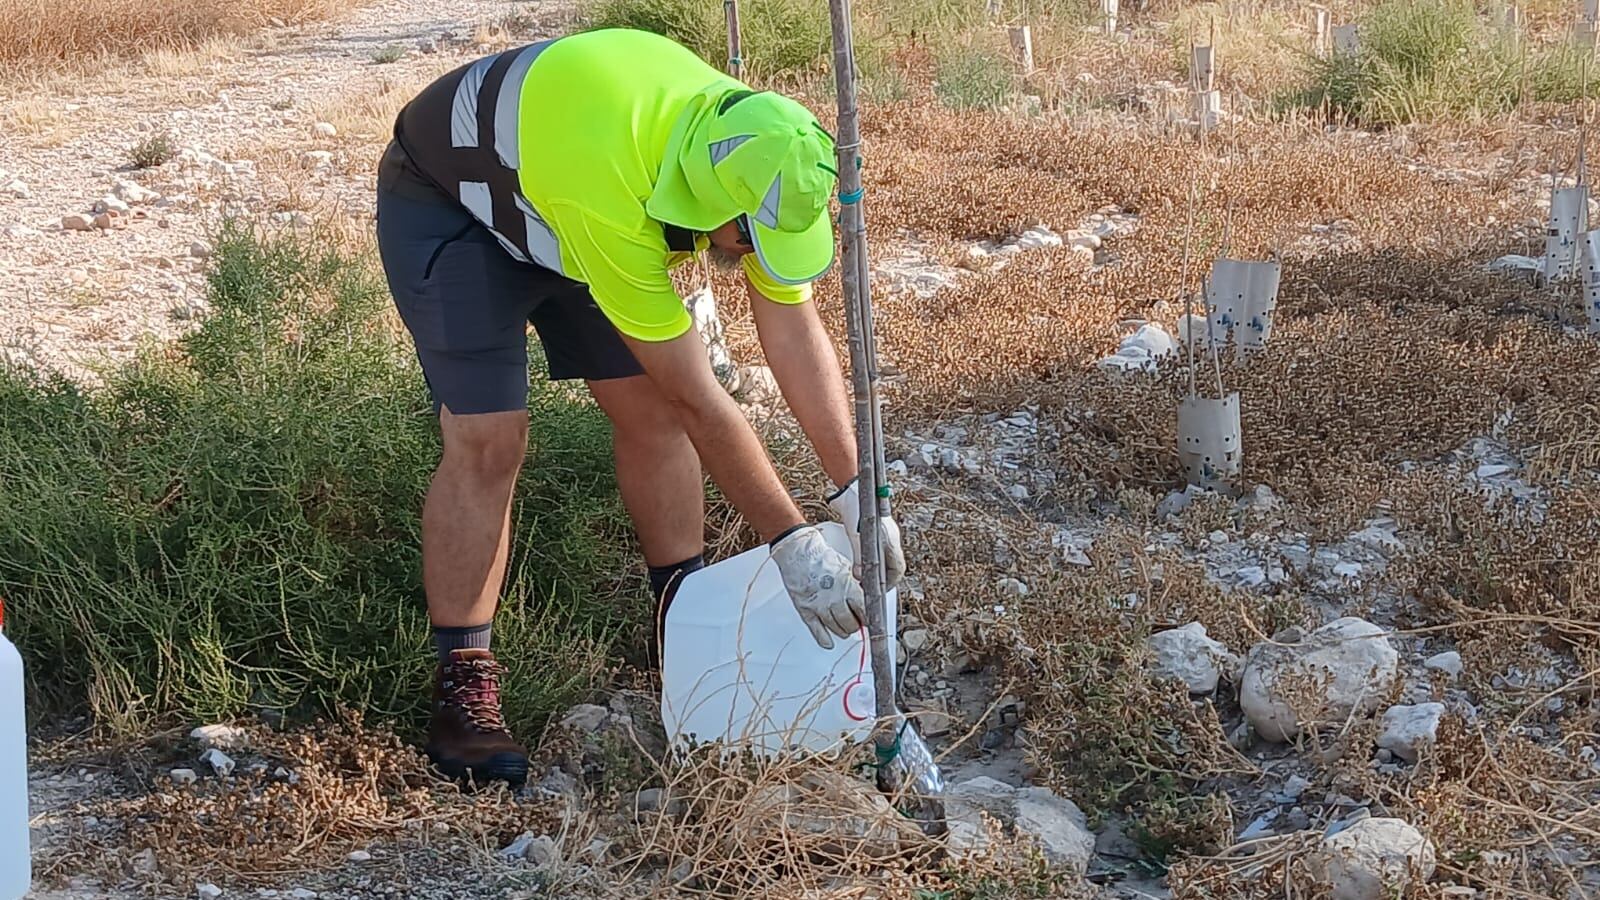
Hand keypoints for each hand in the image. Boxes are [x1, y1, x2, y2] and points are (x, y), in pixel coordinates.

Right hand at [770, 525, 866, 649]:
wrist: (799, 551)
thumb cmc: (821, 557)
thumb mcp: (847, 568)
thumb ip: (855, 585)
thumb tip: (864, 598)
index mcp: (848, 588)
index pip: (864, 611)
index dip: (868, 618)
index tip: (868, 620)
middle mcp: (835, 599)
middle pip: (850, 623)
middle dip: (855, 626)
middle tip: (855, 624)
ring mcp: (819, 606)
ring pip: (836, 628)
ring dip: (842, 631)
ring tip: (844, 630)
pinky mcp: (805, 609)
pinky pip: (816, 630)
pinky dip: (823, 639)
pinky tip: (828, 643)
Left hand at [826, 477, 906, 589]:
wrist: (852, 487)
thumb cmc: (859, 507)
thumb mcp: (857, 536)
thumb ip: (859, 558)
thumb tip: (860, 577)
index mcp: (891, 540)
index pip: (898, 568)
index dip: (891, 582)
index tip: (879, 591)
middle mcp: (889, 537)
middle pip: (891, 564)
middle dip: (881, 578)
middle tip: (867, 587)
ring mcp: (882, 533)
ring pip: (882, 557)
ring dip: (874, 568)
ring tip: (861, 577)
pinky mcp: (872, 529)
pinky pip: (873, 548)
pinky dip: (868, 558)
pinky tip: (857, 562)